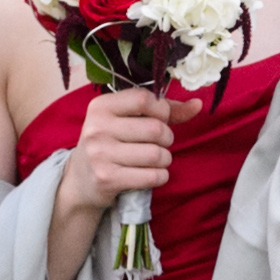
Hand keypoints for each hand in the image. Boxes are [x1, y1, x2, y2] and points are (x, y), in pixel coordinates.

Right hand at [69, 86, 185, 205]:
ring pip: (157, 154)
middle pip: (156, 129)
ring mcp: (100, 154)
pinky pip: (152, 176)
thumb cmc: (111, 144)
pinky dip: (160, 176)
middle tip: (160, 144)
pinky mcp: (107, 178)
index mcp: (101, 106)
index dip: (162, 110)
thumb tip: (198, 104)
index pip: (144, 99)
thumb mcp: (127, 121)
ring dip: (165, 159)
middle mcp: (97, 128)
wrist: (80, 181)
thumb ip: (163, 111)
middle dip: (167, 138)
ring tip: (155, 160)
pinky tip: (151, 174)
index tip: (160, 119)